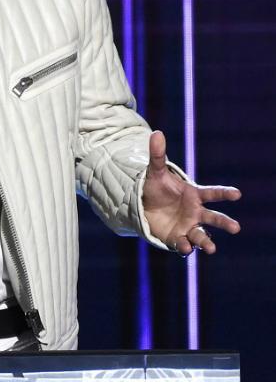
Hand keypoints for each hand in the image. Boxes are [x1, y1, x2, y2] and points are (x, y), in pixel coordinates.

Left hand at [141, 130, 240, 254]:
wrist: (144, 207)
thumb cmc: (156, 189)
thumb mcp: (155, 172)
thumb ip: (158, 155)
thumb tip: (156, 133)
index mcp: (194, 195)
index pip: (213, 193)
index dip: (225, 193)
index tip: (237, 194)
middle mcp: (196, 212)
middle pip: (214, 218)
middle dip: (225, 223)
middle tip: (236, 228)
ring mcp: (188, 227)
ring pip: (201, 235)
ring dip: (207, 242)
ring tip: (210, 248)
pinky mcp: (177, 238)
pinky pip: (183, 244)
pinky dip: (185, 248)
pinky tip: (185, 248)